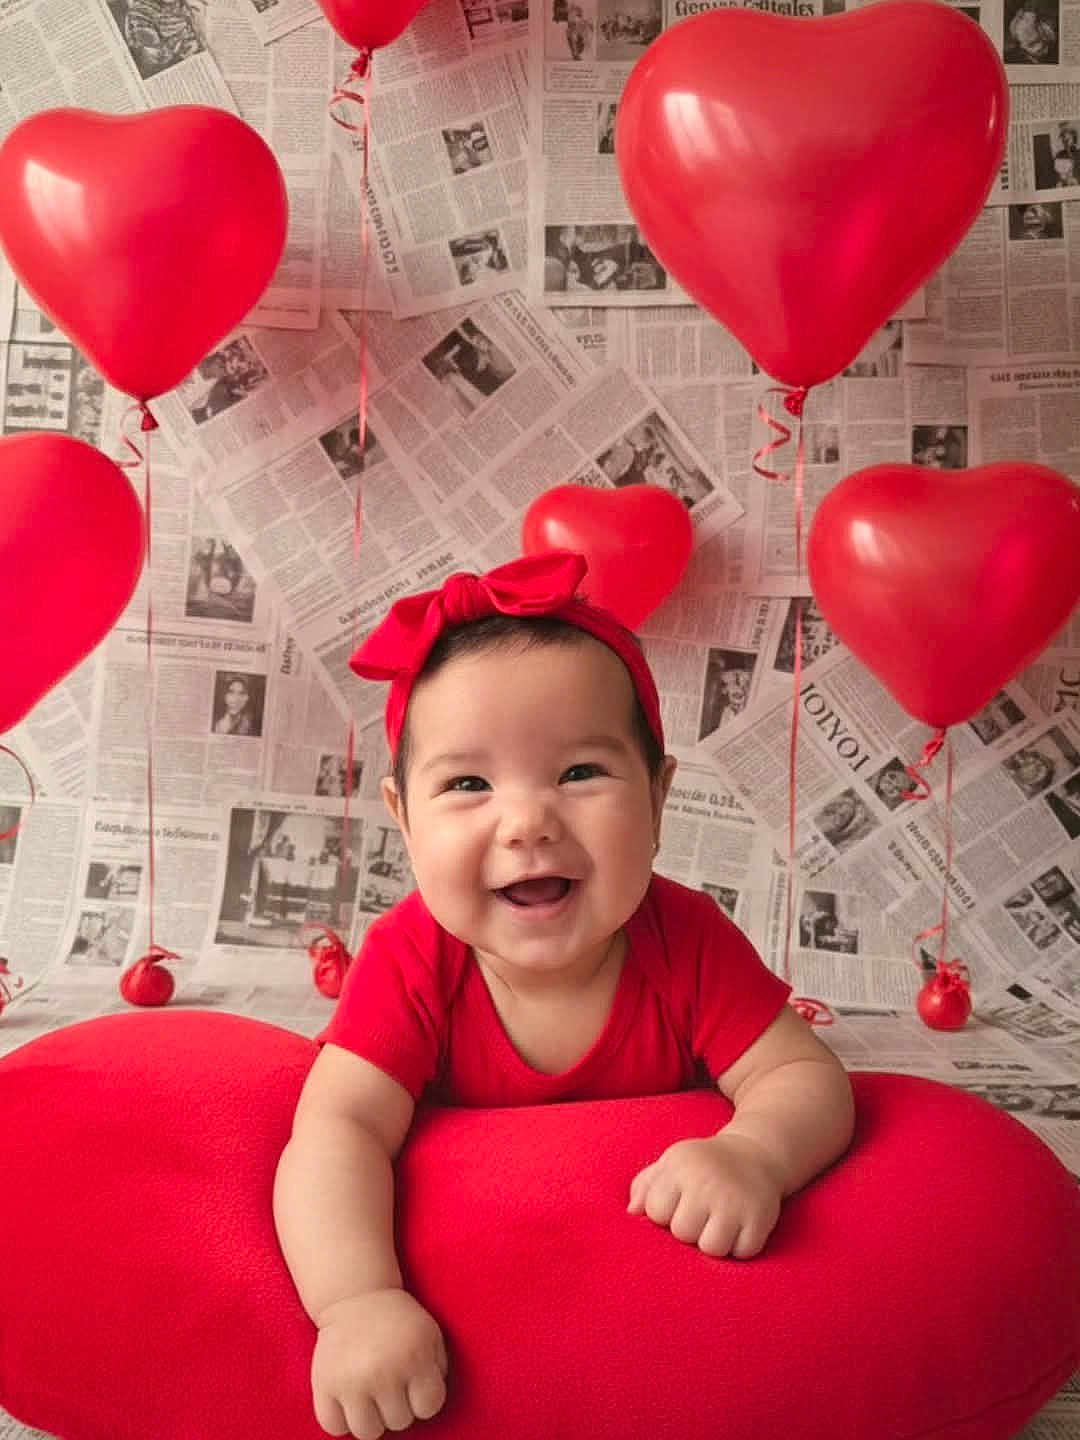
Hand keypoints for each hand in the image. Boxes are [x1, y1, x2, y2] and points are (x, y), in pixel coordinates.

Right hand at [312, 1289, 447, 1437]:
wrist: (355, 1295)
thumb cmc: (397, 1319)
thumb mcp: (429, 1334)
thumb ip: (438, 1370)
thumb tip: (429, 1404)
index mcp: (414, 1357)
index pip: (429, 1407)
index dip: (424, 1398)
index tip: (415, 1383)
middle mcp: (383, 1372)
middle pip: (399, 1421)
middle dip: (398, 1405)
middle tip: (390, 1382)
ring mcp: (351, 1381)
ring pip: (367, 1432)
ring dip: (372, 1418)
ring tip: (371, 1395)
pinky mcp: (324, 1385)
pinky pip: (334, 1427)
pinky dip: (341, 1420)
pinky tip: (349, 1400)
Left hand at [627, 1133, 783, 1258]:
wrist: (756, 1153)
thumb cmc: (704, 1165)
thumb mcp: (672, 1163)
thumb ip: (644, 1186)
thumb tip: (631, 1213)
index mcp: (680, 1167)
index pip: (655, 1211)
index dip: (664, 1214)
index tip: (677, 1203)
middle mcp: (707, 1181)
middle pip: (682, 1233)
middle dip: (689, 1230)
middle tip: (701, 1214)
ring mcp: (735, 1200)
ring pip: (711, 1248)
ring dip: (714, 1242)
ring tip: (718, 1223)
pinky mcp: (760, 1217)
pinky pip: (742, 1253)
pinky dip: (740, 1247)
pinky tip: (740, 1227)